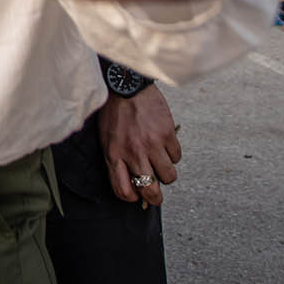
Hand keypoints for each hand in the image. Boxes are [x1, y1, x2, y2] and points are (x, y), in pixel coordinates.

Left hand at [98, 86, 180, 207]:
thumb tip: (130, 180)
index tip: (136, 194)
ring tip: (161, 163)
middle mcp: (133, 153)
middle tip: (157, 195)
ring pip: (169, 177)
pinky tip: (165, 144)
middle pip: (150, 190)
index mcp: (114, 155)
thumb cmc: (114, 112)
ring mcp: (152, 144)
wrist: (126, 84)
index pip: (123, 191)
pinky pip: (177, 156)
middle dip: (155, 198)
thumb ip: (116, 159)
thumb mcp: (106, 138)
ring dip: (167, 174)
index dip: (132, 198)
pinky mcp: (167, 134)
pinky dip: (173, 154)